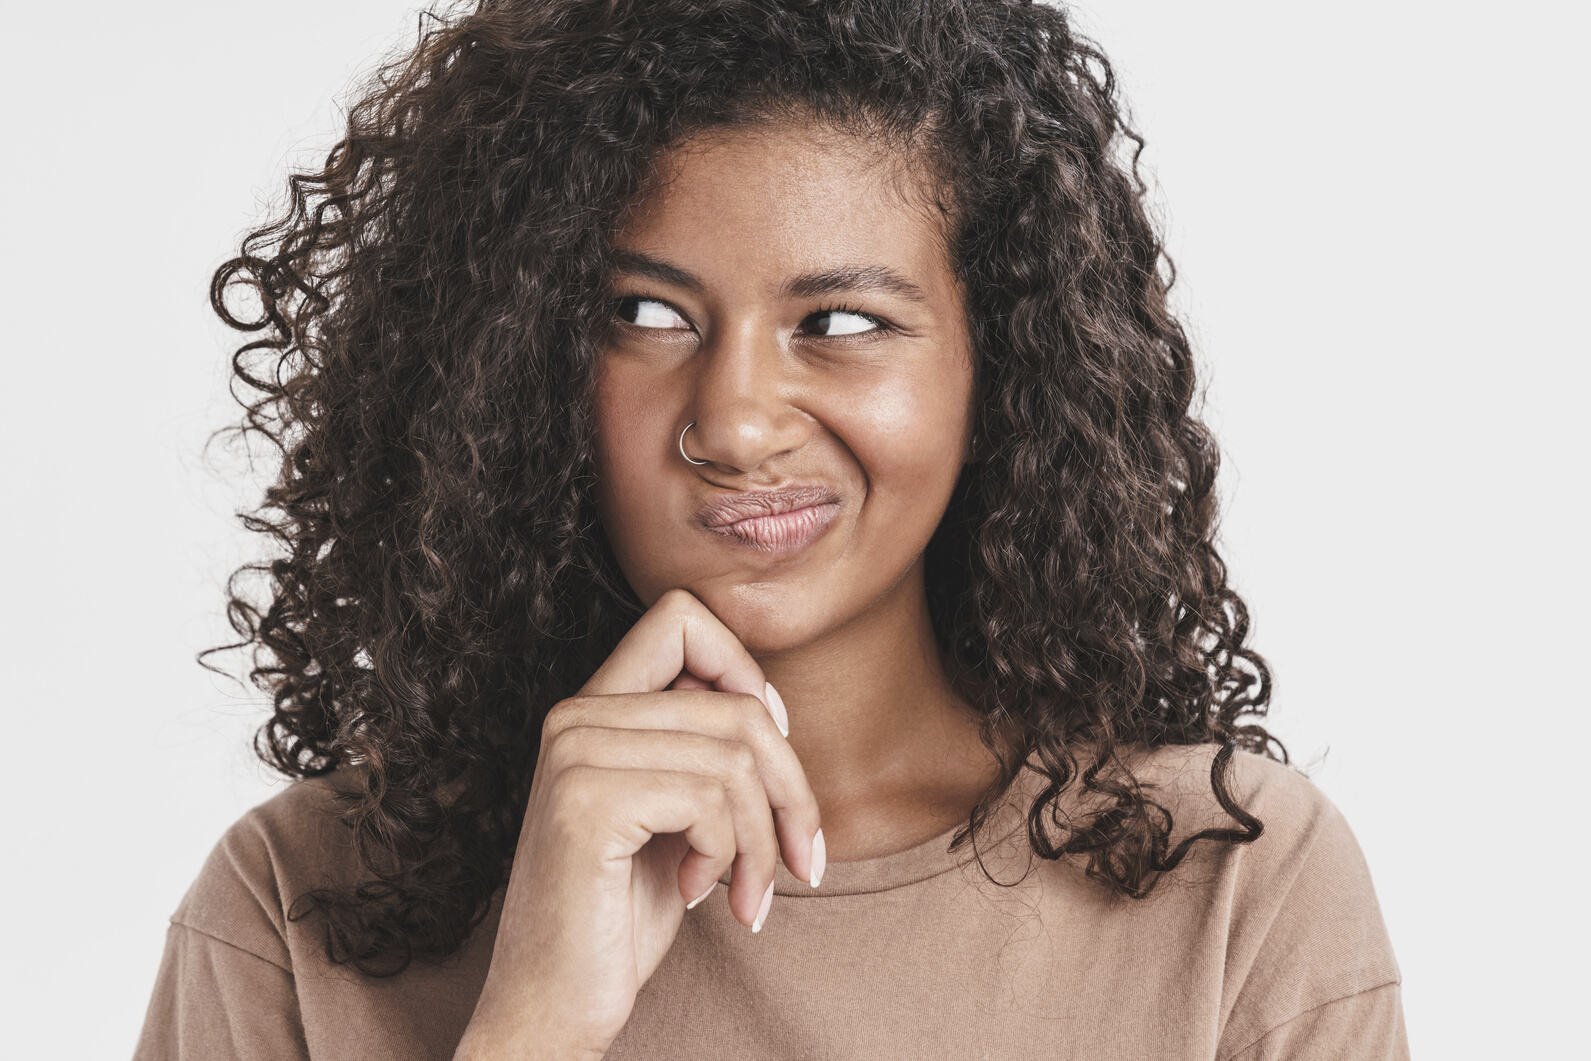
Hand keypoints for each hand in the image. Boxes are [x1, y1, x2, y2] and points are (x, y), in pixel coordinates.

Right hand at [453, 589, 823, 1060]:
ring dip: (764, 839)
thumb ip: (699, 749)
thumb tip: (767, 706)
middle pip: (737, 704)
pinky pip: (711, 800)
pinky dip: (729, 856)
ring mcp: (575, 755)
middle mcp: (574, 716)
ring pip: (737, 756)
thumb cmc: (619, 916)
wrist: (550, 1006)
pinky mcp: (587, 803)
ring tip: (747, 892)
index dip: (744, 671)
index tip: (768, 749)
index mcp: (592, 709)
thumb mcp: (671, 815)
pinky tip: (697, 894)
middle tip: (799, 859)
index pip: (680, 616)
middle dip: (791, 789)